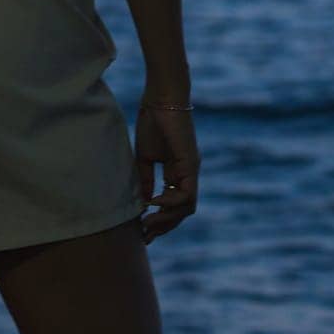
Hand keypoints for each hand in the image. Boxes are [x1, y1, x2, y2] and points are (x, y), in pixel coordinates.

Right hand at [135, 99, 199, 244]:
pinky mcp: (190, 164)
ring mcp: (191, 169)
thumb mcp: (145, 157)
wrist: (161, 97)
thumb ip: (147, 179)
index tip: (142, 230)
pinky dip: (171, 203)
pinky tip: (154, 202)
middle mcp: (188, 173)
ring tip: (148, 223)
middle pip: (182, 211)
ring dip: (167, 219)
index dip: (160, 219)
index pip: (174, 205)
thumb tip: (146, 203)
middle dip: (163, 226)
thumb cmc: (152, 121)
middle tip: (145, 236)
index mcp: (178, 171)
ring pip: (187, 207)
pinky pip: (186, 194)